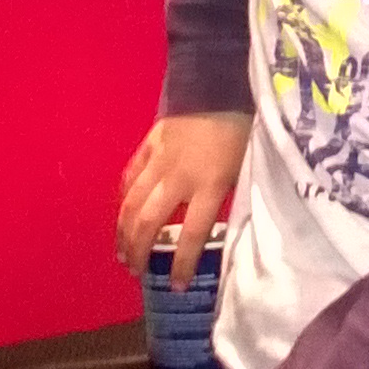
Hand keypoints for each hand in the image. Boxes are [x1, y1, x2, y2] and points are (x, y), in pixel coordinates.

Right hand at [119, 111, 247, 290]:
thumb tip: (221, 227)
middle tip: (136, 271)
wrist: (221, 81)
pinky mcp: (150, 143)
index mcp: (210, 184)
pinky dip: (124, 195)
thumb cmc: (243, 126)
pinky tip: (122, 210)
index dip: (183, 264)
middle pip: (151, 222)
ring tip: (122, 251)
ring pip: (133, 202)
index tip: (178, 287)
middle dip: (140, 251)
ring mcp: (160, 160)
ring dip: (124, 230)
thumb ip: (229, 195)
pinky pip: (131, 174)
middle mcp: (179, 177)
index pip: (192, 234)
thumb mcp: (246, 166)